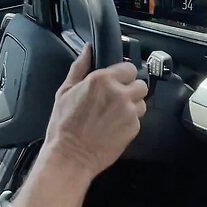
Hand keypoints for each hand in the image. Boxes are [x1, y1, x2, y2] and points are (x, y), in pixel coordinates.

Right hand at [42, 45, 147, 179]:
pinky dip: (129, 121)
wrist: (71, 156)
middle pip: (140, 84)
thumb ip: (79, 67)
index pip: (129, 68)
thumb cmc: (64, 126)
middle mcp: (119, 93)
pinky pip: (138, 119)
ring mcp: (129, 111)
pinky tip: (114, 126)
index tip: (116, 82)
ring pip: (142, 101)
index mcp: (102, 80)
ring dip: (132, 105)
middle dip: (131, 89)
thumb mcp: (65, 91)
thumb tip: (88, 50)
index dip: (123, 75)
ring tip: (115, 114)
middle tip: (116, 99)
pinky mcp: (134, 128)